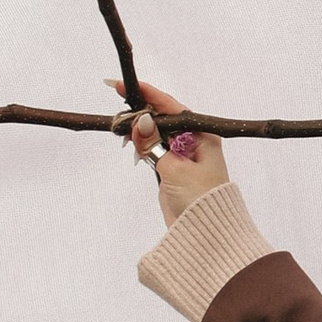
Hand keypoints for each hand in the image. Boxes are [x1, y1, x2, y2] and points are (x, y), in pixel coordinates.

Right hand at [123, 77, 229, 221]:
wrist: (204, 235)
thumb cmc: (199, 200)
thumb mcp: (174, 170)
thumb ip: (154, 145)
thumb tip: (139, 121)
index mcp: (202, 136)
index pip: (172, 108)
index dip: (148, 95)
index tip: (124, 86)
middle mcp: (194, 141)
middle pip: (162, 118)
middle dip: (140, 112)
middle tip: (117, 107)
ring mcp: (182, 155)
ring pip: (155, 133)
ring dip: (138, 129)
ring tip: (119, 125)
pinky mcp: (171, 169)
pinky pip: (152, 149)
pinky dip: (140, 145)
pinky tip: (128, 141)